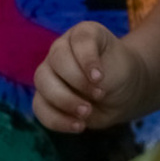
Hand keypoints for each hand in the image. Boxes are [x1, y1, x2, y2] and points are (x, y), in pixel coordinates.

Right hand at [32, 21, 150, 133]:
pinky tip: (78, 126)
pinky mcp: (45, 96)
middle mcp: (61, 49)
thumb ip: (100, 73)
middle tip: (99, 95)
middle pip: (56, 60)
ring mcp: (50, 72)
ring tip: (87, 113)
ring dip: (64, 101)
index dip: (86, 60)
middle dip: (77, 81)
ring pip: (42, 83)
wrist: (119, 93)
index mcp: (82, 34)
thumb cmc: (120, 73)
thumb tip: (78, 92)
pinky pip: (40, 107)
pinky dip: (57, 119)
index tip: (100, 78)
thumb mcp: (120, 67)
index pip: (78, 40)